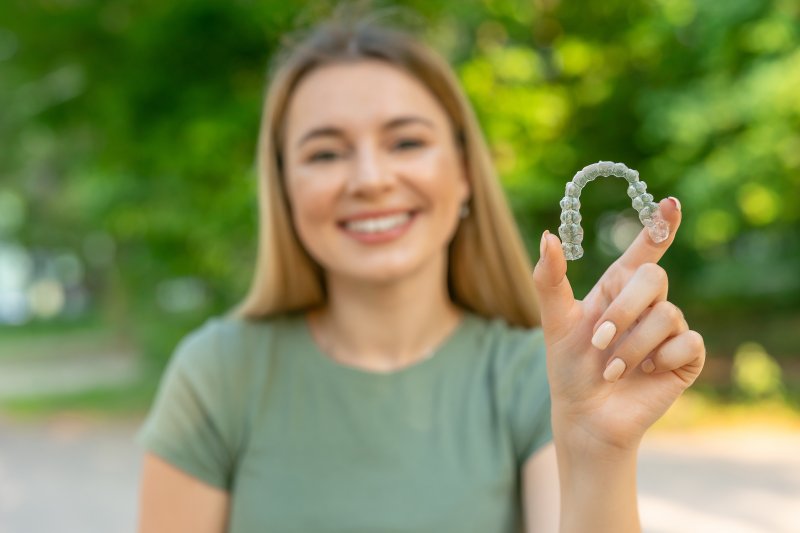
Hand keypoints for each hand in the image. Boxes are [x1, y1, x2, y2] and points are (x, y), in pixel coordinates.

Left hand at [532, 198, 705, 455]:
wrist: (585, 414)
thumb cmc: (569, 368)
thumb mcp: (554, 321)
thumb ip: (549, 279)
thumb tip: (547, 235)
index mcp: (618, 288)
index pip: (644, 250)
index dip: (659, 225)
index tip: (671, 203)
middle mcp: (647, 303)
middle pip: (654, 278)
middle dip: (623, 311)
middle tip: (599, 340)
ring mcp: (669, 330)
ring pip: (667, 315)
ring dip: (632, 345)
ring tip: (612, 369)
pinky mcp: (686, 357)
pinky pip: (687, 342)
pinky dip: (659, 359)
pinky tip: (645, 374)